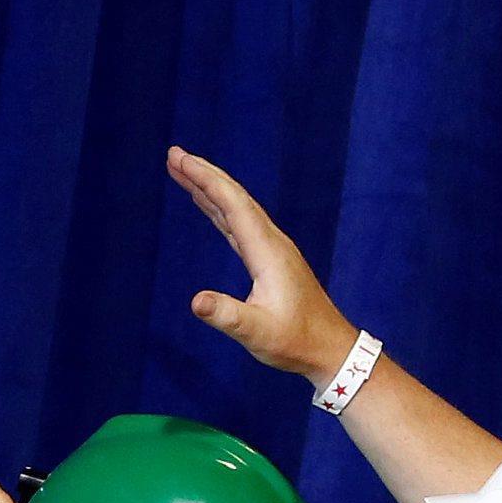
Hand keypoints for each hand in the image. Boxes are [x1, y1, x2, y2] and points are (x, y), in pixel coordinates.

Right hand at [169, 146, 355, 383]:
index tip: (180, 161)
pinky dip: (220, 208)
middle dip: (204, 175)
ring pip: (236, 208)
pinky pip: (240, 223)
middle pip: (234, 198)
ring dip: (210, 188)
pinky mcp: (269, 258)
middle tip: (174, 155)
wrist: (327, 347)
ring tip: (183, 171)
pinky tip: (209, 204)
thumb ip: (227, 316)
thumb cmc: (294, 342)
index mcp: (267, 251)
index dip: (205, 181)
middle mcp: (270, 242)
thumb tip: (196, 301)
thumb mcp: (257, 333)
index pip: (232, 206)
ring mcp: (271, 248)